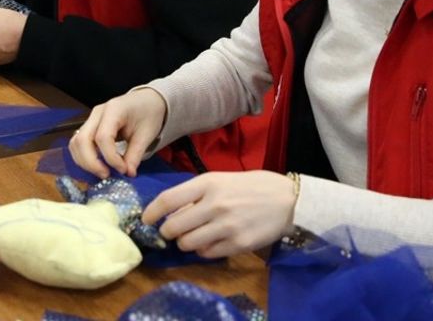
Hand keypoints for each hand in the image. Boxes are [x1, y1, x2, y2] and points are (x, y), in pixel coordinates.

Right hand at [70, 88, 167, 178]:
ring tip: (102, 173)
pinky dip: (84, 157)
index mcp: (114, 110)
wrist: (146, 100)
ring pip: (76, 143)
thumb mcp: (147, 134)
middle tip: (106, 176)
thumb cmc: (148, 113)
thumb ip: (135, 154)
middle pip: (82, 140)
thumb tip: (128, 173)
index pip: (102, 137)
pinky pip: (78, 143)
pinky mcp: (89, 126)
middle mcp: (97, 113)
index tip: (123, 170)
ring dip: (85, 162)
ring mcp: (91, 119)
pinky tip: (97, 166)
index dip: (110, 158)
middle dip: (91, 163)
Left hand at [141, 171, 296, 257]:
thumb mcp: (220, 179)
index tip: (145, 219)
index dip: (151, 212)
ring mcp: (226, 226)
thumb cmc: (249, 186)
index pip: (168, 200)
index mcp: (208, 183)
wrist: (287, 200)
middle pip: (173, 227)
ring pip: (187, 244)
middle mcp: (214, 204)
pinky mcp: (237, 244)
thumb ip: (195, 193)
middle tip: (173, 231)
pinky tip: (212, 242)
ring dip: (185, 243)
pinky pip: (206, 254)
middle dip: (168, 232)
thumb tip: (169, 212)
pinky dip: (204, 250)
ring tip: (194, 236)